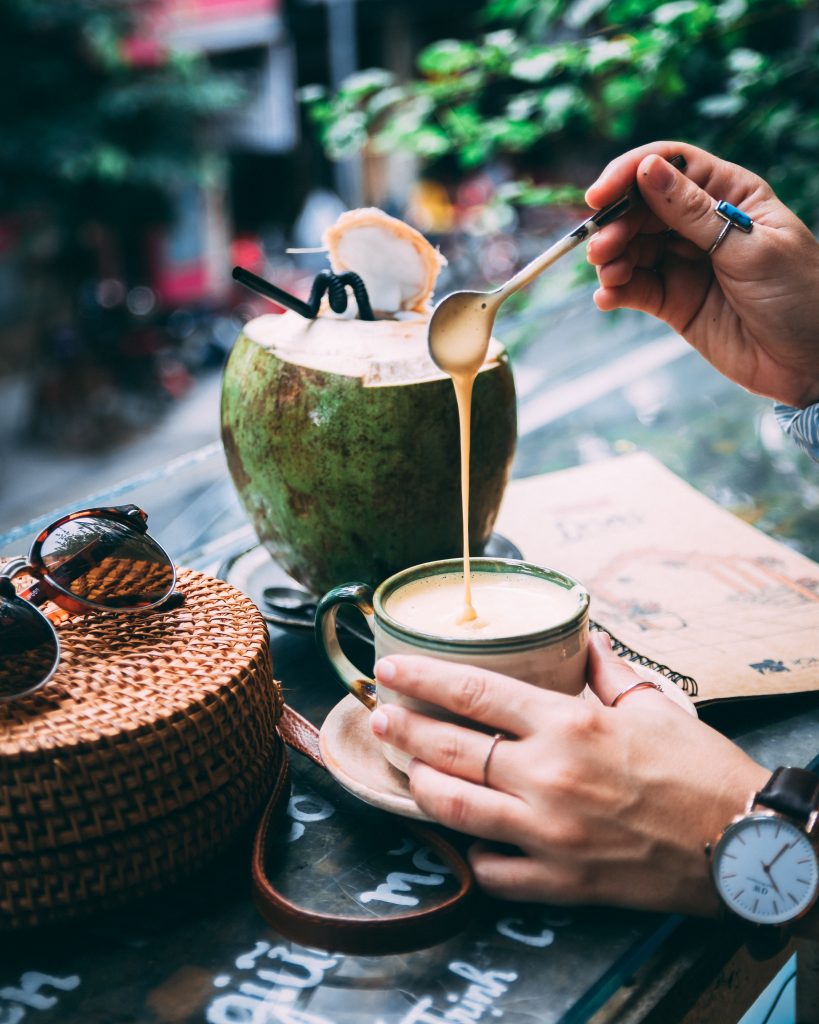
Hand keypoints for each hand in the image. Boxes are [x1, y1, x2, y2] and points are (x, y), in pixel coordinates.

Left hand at [370, 634, 768, 915]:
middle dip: (402, 727)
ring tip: (406, 769)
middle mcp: (549, 775)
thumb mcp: (655, 705)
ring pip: (455, 807)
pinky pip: (492, 871)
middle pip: (449, 746)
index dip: (421, 677)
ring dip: (420, 785)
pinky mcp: (561, 882)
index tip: (389, 668)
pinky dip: (474, 853)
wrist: (742, 843)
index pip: (473, 692)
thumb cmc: (700, 768)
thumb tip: (584, 636)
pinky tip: (466, 838)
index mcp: (569, 724)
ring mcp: (549, 833)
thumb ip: (607, 669)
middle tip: (378, 714)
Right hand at [585, 141, 818, 407]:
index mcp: (730, 194)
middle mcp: (701, 223)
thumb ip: (693, 213)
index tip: (599, 196)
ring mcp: (684, 263)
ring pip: (632, 247)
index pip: (671, 166)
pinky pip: (634, 288)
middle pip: (642, 207)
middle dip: (616, 223)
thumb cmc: (799, 296)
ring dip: (611, 257)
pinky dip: (615, 290)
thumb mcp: (748, 249)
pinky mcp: (673, 301)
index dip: (631, 173)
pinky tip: (608, 297)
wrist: (811, 362)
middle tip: (601, 248)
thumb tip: (646, 169)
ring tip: (609, 274)